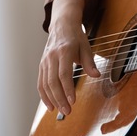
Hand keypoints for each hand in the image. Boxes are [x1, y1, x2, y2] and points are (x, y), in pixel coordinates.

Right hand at [38, 0, 99, 114]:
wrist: (62, 25)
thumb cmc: (75, 37)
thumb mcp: (86, 46)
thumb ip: (89, 62)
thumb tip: (96, 75)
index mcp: (64, 51)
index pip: (64, 73)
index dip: (67, 89)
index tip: (72, 101)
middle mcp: (51, 57)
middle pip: (52, 81)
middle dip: (59, 98)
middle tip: (67, 111)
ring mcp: (44, 61)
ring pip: (44, 84)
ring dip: (52, 99)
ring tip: (60, 111)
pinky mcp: (41, 65)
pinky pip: (40, 82)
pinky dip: (44, 95)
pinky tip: (50, 105)